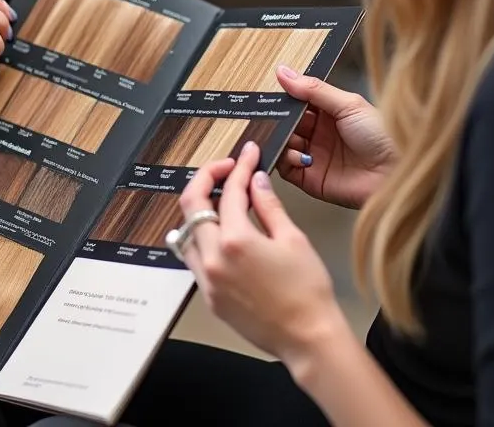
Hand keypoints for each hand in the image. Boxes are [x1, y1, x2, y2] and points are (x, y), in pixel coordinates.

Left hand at [177, 142, 348, 365]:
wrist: (308, 338)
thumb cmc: (307, 292)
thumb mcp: (293, 239)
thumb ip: (268, 206)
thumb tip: (256, 181)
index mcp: (236, 241)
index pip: (230, 191)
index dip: (241, 167)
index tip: (249, 155)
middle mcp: (213, 259)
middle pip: (192, 204)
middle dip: (208, 178)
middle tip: (228, 168)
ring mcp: (207, 280)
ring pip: (186, 231)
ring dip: (198, 209)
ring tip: (221, 198)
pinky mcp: (209, 297)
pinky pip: (192, 258)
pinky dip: (199, 238)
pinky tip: (217, 232)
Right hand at [275, 67, 394, 208]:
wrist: (397, 172)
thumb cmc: (383, 136)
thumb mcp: (348, 104)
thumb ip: (313, 89)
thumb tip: (285, 72)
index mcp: (329, 113)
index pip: (298, 102)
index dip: (284, 98)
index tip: (270, 92)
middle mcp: (320, 134)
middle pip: (287, 123)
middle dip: (278, 119)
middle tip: (270, 115)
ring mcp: (315, 156)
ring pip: (283, 144)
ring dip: (281, 139)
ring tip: (287, 135)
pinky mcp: (311, 179)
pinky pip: (287, 169)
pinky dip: (285, 160)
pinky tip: (298, 154)